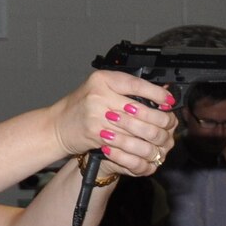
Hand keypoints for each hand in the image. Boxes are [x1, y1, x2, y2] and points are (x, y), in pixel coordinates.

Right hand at [50, 70, 177, 177]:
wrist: (56, 126)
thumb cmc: (80, 108)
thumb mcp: (101, 90)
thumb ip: (126, 89)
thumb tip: (159, 91)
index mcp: (103, 79)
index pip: (136, 84)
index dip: (157, 93)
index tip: (168, 100)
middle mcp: (99, 93)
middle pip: (140, 108)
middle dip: (158, 118)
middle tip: (169, 123)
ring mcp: (96, 113)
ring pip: (135, 126)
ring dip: (151, 135)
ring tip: (161, 137)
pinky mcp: (95, 132)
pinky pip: (123, 140)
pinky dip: (136, 145)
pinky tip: (146, 146)